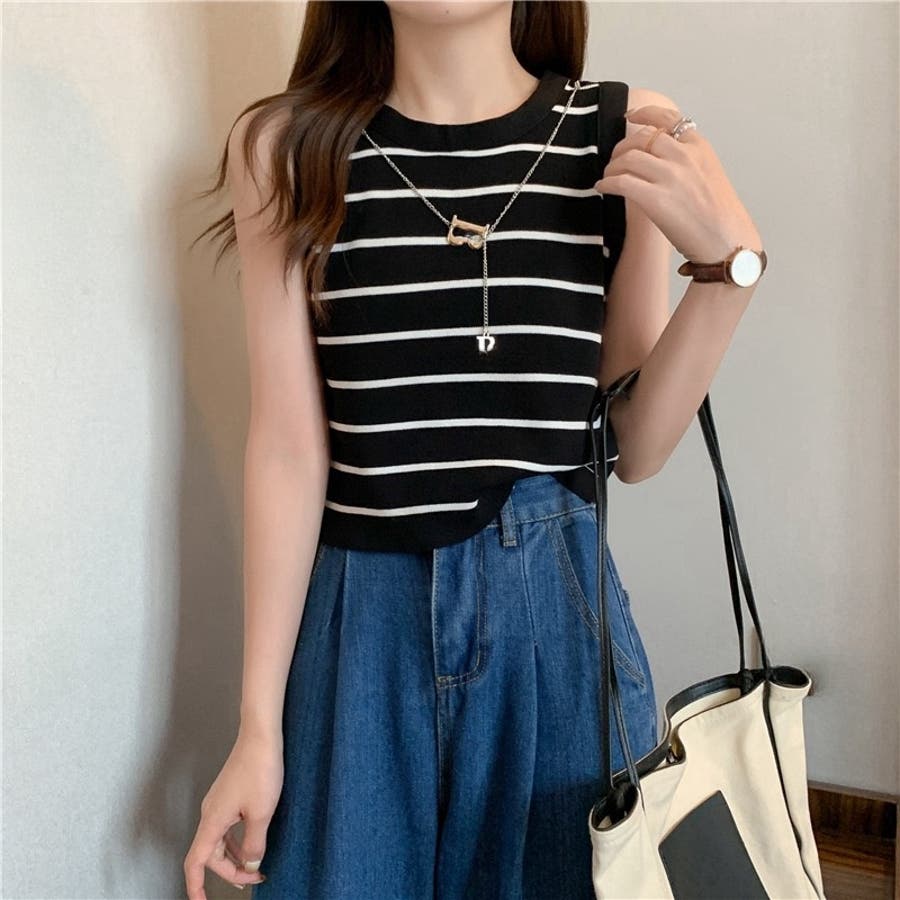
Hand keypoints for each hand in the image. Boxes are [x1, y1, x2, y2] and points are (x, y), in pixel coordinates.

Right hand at [183, 728, 282, 897]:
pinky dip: (237, 840)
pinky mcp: (228, 795)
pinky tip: (252, 842)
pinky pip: (226, 827)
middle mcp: (210, 813)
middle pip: (210, 855)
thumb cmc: (259, 769)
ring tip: (256, 867)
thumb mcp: (261, 813)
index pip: (195, 863)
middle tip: (256, 878)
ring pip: (219, 841)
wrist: (260, 736)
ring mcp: (218, 803)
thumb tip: (250, 865)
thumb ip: (254, 844)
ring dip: (234, 857)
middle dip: (230, 872)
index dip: (196, 888)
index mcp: (212, 821)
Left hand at [594, 104, 761, 263]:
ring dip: (611, 167)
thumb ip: (687, 161)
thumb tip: (658, 157)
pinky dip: (607, 183)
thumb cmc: (718, 215)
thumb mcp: (709, 174)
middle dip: (622, 148)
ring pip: (628, 158)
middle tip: (614, 160)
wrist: (727, 241)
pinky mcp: (656, 198)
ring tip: (608, 177)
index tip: (630, 116)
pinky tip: (603, 188)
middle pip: (641, 138)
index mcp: (699, 147)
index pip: (668, 118)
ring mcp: (670, 176)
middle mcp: (684, 156)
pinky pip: (621, 182)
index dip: (644, 113)